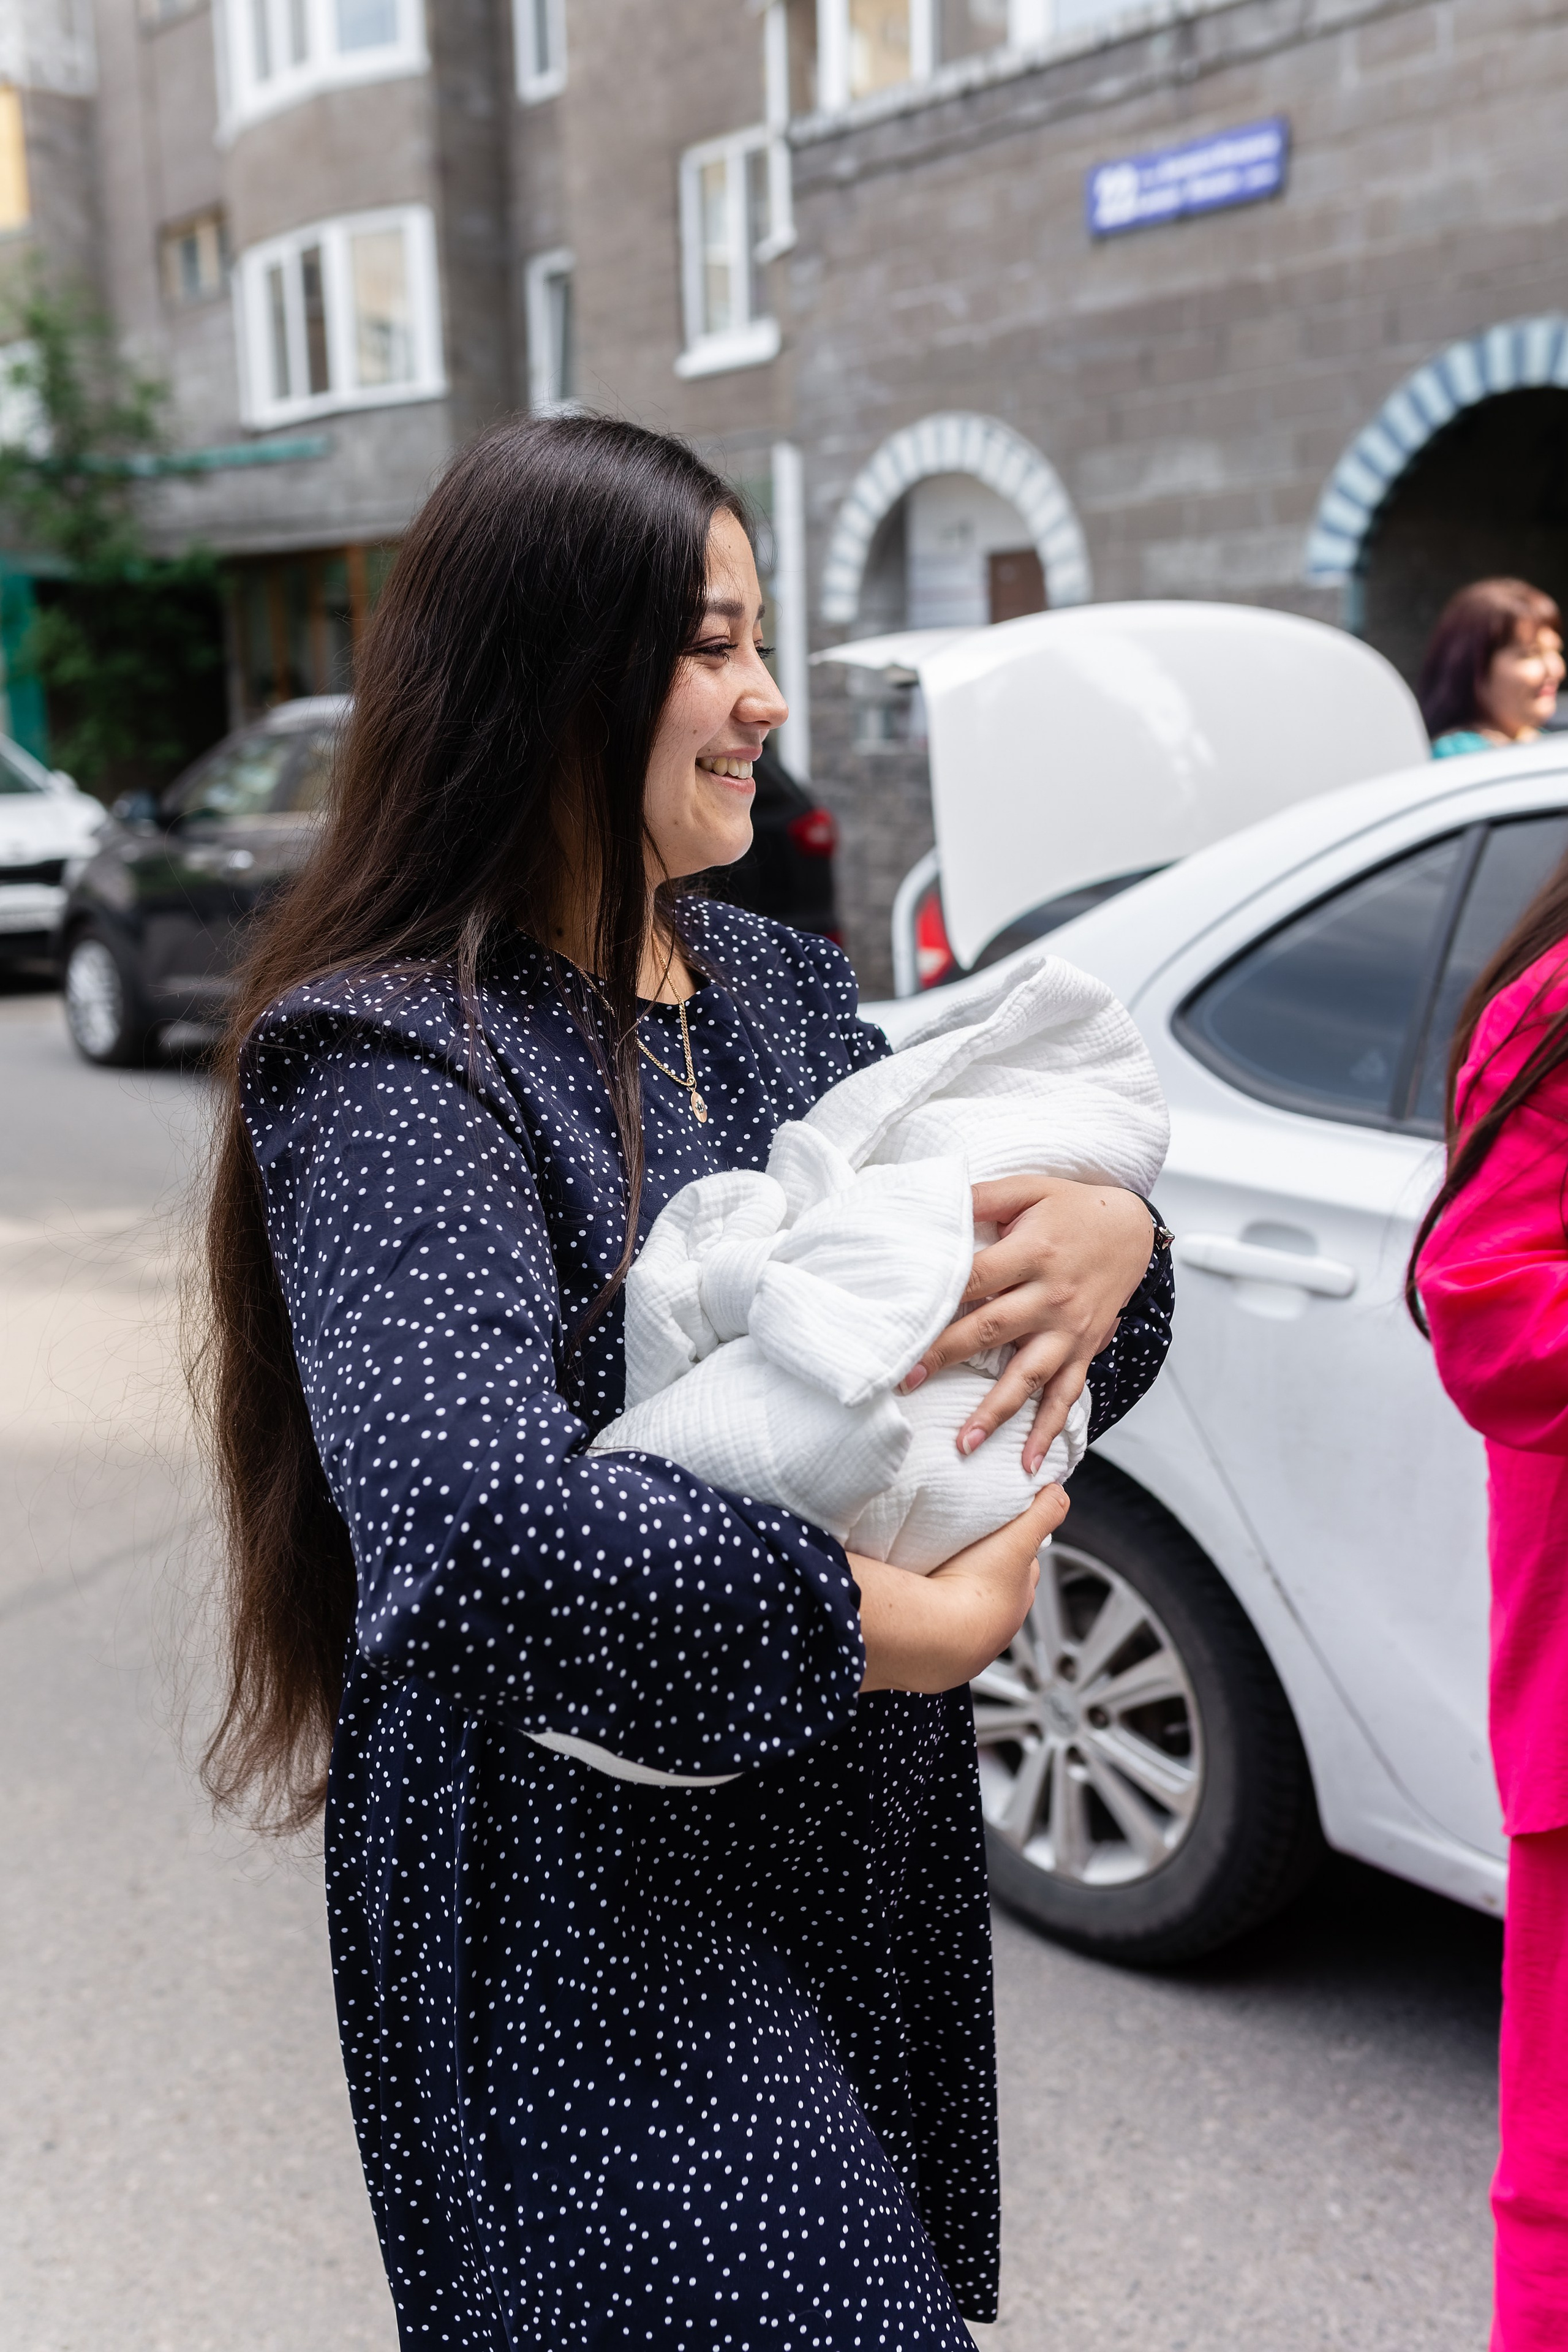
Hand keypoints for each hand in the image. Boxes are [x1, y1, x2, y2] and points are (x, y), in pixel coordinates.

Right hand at [851, 1483, 1068, 1693]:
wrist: (933, 1631)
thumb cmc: (975, 1588)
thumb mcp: (1017, 1539)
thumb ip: (1042, 1513)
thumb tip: (1059, 1494)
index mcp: (1020, 1597)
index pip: (1026, 1567)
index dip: (1016, 1546)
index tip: (1001, 1532)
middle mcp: (1000, 1625)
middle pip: (998, 1590)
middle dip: (984, 1571)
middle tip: (963, 1551)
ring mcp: (969, 1643)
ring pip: (967, 1610)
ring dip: (956, 1593)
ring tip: (936, 1574)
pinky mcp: (938, 1653)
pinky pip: (938, 1628)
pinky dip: (933, 1614)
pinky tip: (920, 1600)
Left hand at [900, 1176, 1153, 1472]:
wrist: (1134, 1229)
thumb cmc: (1073, 1207)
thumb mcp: (1030, 1187)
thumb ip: (982, 1196)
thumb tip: (934, 1199)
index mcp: (1033, 1251)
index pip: (975, 1278)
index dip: (937, 1299)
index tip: (900, 1323)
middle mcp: (1052, 1295)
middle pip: (991, 1329)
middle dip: (947, 1357)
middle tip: (906, 1382)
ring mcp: (1069, 1328)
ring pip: (1028, 1375)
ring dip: (995, 1412)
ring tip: (962, 1444)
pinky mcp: (1083, 1349)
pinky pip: (1066, 1395)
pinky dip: (1049, 1430)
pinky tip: (1028, 1462)